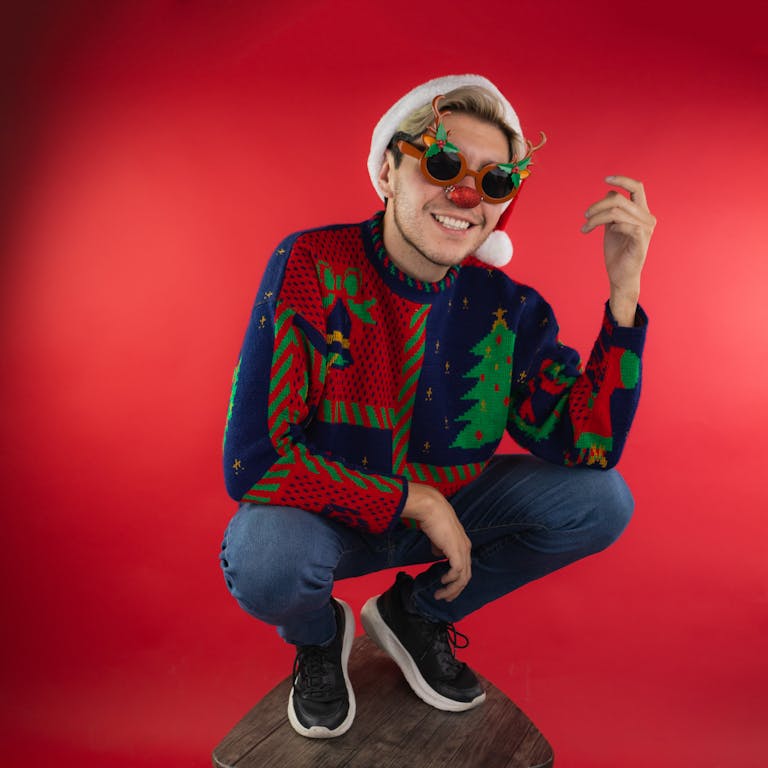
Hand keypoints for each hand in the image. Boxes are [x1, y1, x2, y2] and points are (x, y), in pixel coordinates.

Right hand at [402, 483, 471, 600]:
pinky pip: (457, 572)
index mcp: (463, 544)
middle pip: (466, 576)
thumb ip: (439, 547)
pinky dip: (451, 580)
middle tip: (445, 598)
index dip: (456, 580)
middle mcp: (466, 548)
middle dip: (456, 590)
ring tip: (441, 595)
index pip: (464, 567)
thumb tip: (438, 555)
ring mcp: (462, 550)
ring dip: (452, 589)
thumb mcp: (437, 536)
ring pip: (463, 577)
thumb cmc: (432, 518)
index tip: (445, 587)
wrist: (431, 508)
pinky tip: (442, 582)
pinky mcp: (456, 551)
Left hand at [582, 176, 655, 325]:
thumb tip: (609, 194)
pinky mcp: (641, 240)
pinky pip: (623, 225)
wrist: (620, 276)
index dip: (622, 180)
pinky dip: (612, 226)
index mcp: (641, 212)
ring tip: (586, 227)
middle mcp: (647, 218)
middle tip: (585, 216)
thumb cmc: (617, 252)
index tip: (606, 179)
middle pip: (619, 200)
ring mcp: (645, 229)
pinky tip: (606, 232)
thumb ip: (613, 211)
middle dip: (598, 205)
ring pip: (616, 212)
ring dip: (596, 218)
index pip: (637, 187)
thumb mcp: (613, 226)